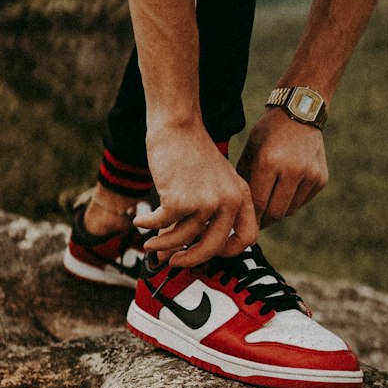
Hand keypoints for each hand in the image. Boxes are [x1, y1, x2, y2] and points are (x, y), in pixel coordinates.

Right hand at [135, 123, 258, 266]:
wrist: (177, 126)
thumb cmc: (190, 152)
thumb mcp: (213, 180)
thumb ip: (208, 210)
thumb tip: (182, 247)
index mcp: (241, 195)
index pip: (247, 237)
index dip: (229, 252)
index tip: (210, 254)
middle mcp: (228, 201)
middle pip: (213, 246)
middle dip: (191, 259)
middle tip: (174, 262)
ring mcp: (205, 202)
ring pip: (183, 238)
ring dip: (162, 244)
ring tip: (149, 244)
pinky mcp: (180, 200)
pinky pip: (161, 224)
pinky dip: (148, 225)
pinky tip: (140, 221)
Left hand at [237, 109, 328, 227]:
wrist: (299, 113)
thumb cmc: (267, 133)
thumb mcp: (250, 152)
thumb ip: (245, 181)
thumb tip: (238, 211)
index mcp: (269, 161)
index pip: (259, 203)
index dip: (251, 218)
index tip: (244, 224)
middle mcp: (293, 169)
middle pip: (276, 211)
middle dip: (264, 220)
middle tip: (255, 222)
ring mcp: (310, 174)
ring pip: (290, 210)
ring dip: (278, 210)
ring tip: (269, 203)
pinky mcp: (322, 178)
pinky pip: (303, 201)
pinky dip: (292, 200)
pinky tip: (285, 188)